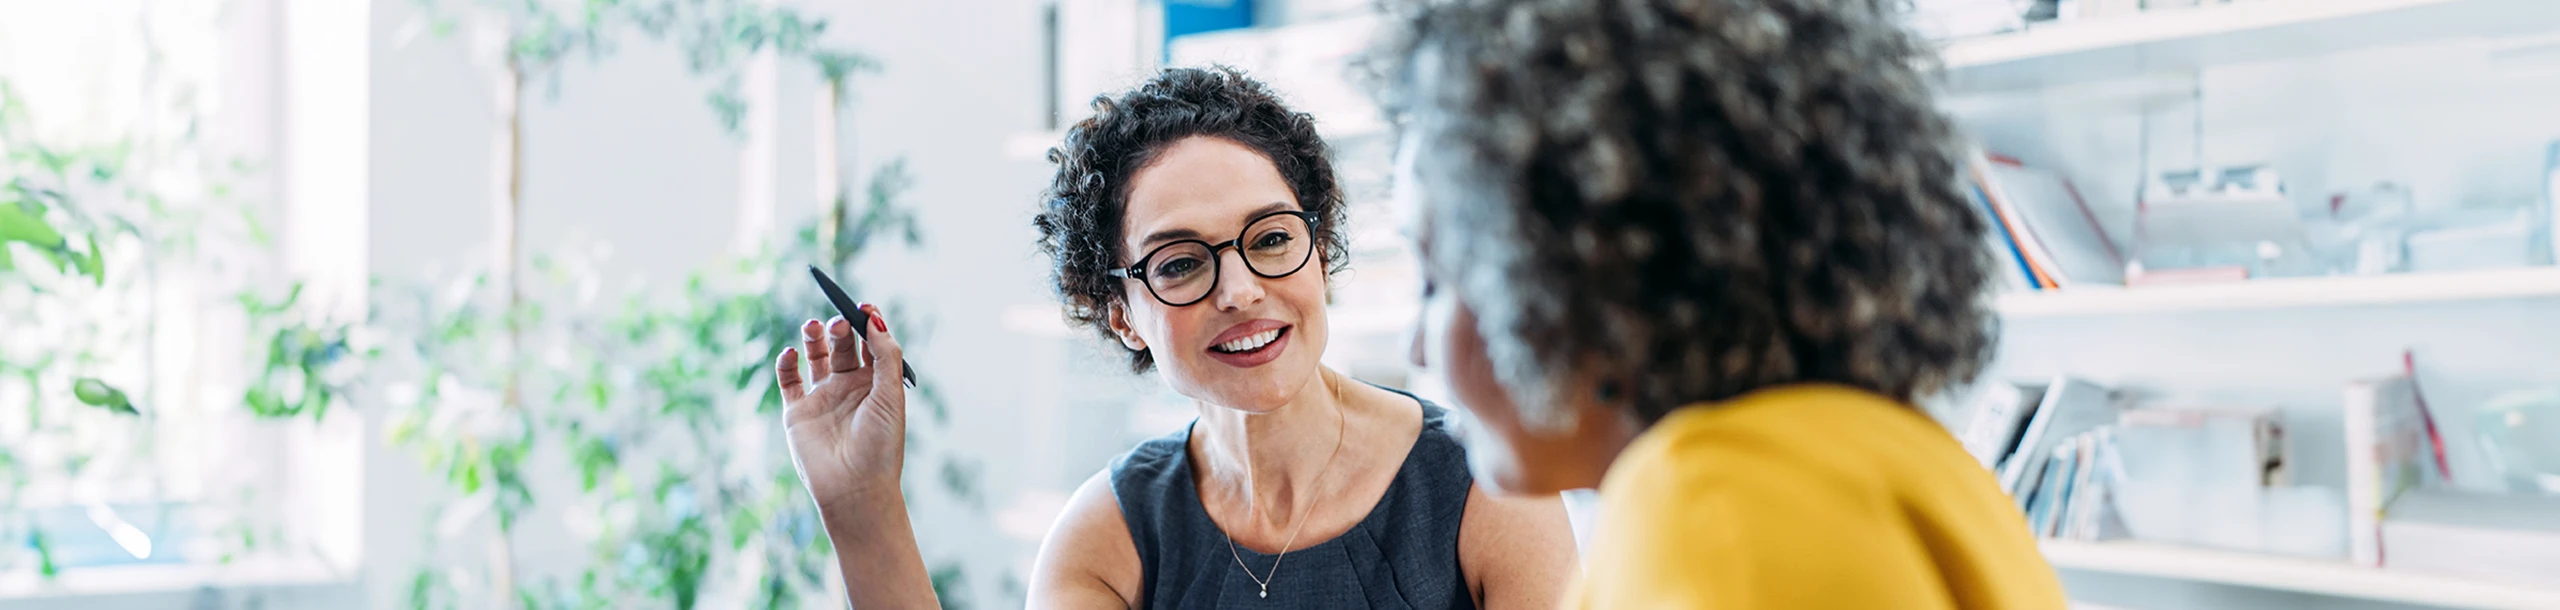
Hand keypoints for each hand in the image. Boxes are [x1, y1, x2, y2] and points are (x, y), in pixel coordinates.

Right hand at [776, 304, 908, 511]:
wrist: (855, 488)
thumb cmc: (880, 445)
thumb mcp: (890, 395)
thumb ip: (884, 355)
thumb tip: (875, 318)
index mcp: (877, 383)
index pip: (871, 343)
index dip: (868, 322)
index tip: (864, 306)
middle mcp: (850, 388)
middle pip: (843, 345)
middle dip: (841, 328)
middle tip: (839, 321)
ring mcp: (823, 398)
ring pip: (815, 356)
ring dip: (814, 337)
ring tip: (813, 326)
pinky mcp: (798, 412)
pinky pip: (788, 380)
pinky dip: (786, 362)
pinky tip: (791, 352)